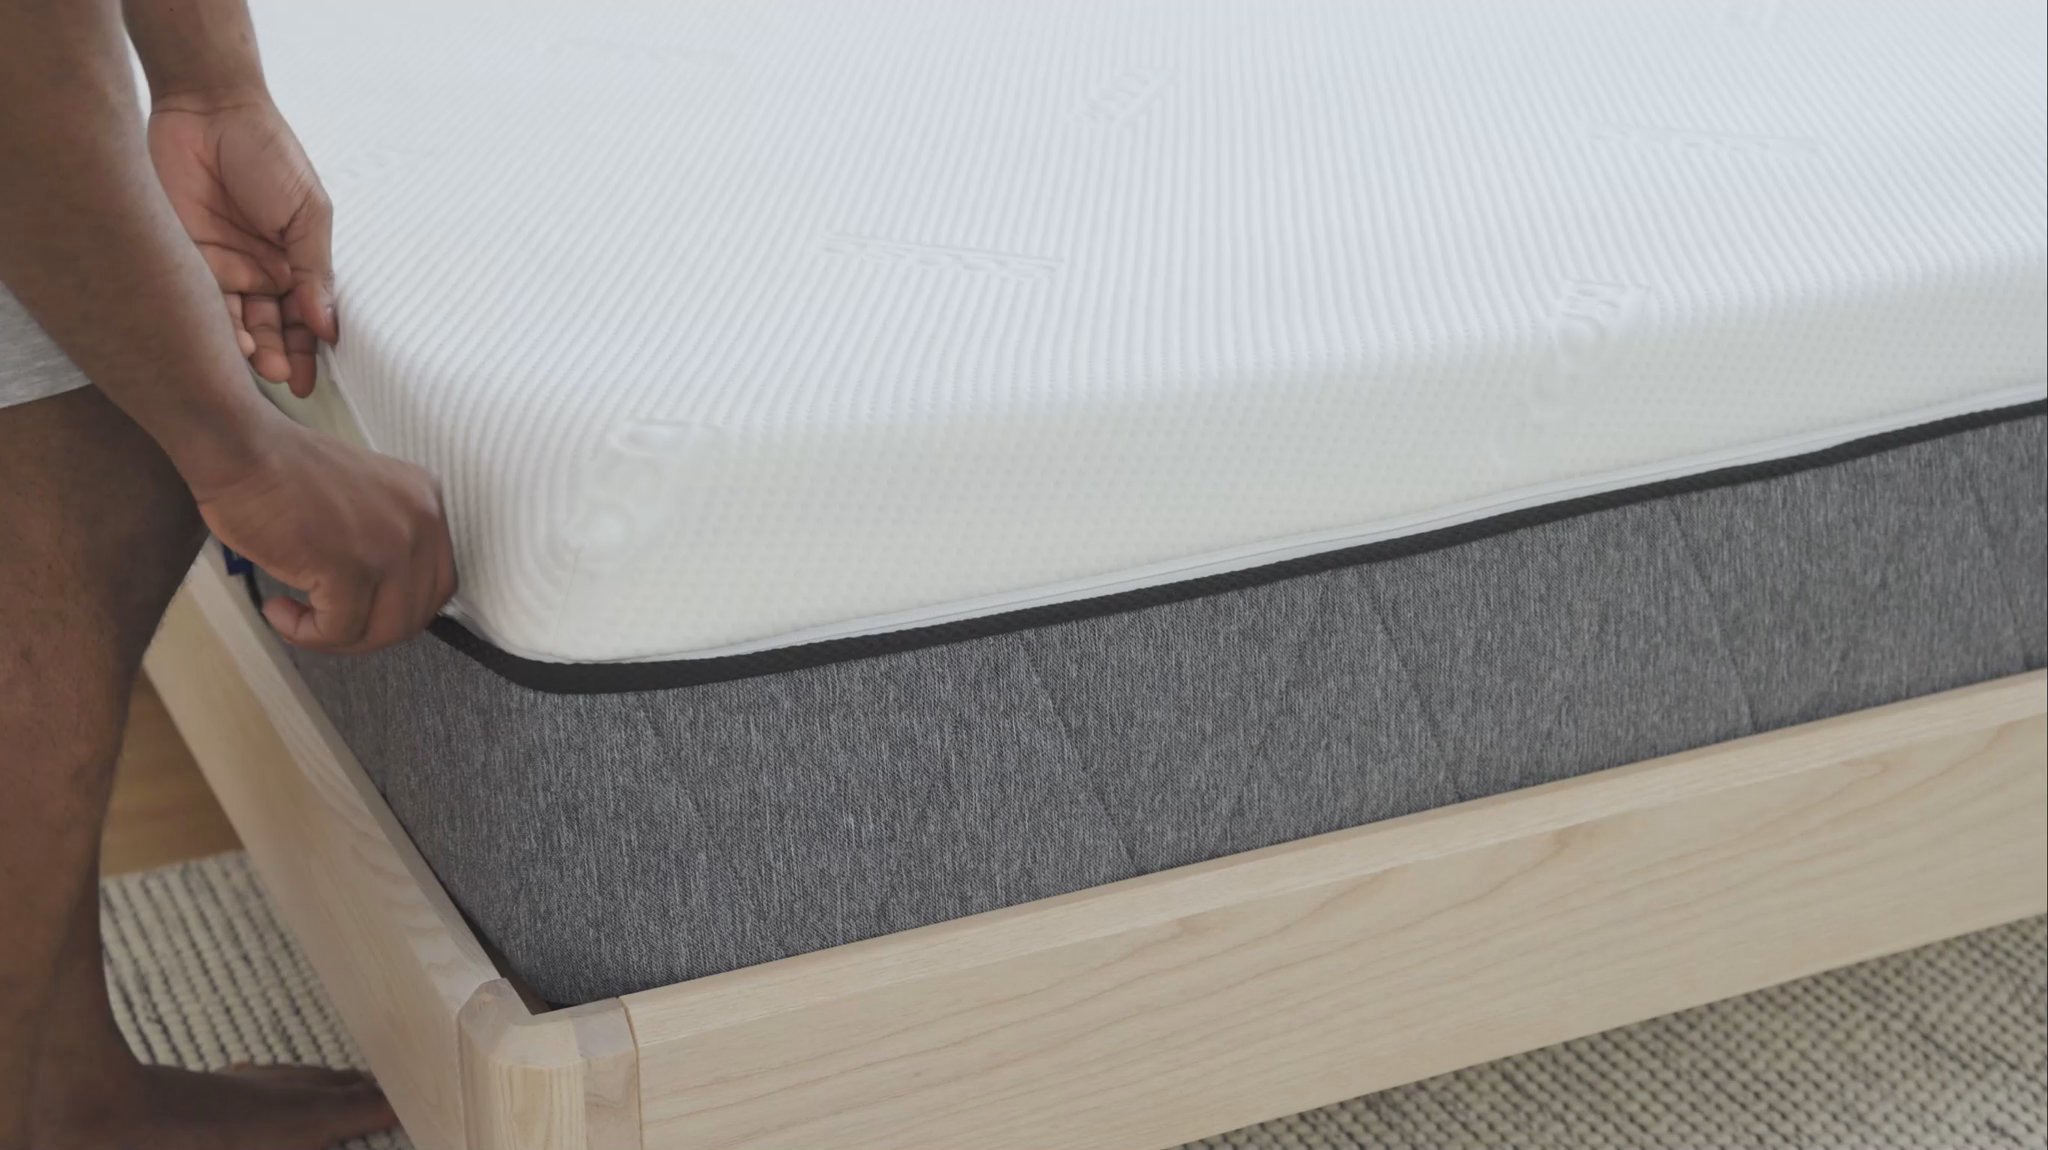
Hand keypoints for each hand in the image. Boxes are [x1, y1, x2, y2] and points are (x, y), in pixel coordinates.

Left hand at [148, 92, 335, 397]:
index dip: (305, 354)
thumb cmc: (269, 153)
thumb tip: (326, 325)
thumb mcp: (308, 212)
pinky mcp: (181, 256)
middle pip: (268, 328)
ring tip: (256, 362)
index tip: (306, 383)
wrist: (208, 109)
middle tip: (279, 375)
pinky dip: (214, 323)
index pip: (303, 320)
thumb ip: (315, 269)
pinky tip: (228, 338)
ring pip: (234, 321)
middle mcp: (256, 271)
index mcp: (292, 262)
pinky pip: (197, 299)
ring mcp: (218, 265)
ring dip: (246, 347)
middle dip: (275, 357)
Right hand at [195, 420, 456, 652]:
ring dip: (335, 638)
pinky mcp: (352, 568)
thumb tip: (382, 600)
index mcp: (427, 502)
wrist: (241, 448)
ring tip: (297, 619)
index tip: (358, 613)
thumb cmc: (282, 473)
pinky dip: (305, 633)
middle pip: (415, 613)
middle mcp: (422, 522)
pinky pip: (339, 630)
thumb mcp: (363, 501)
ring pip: (382, 630)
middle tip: (324, 625)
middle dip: (367, 633)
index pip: (437, 584)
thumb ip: (385, 540)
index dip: (396, 611)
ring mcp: (391, 546)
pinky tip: (278, 609)